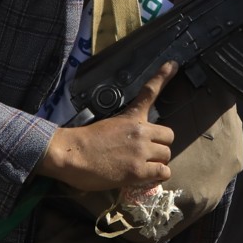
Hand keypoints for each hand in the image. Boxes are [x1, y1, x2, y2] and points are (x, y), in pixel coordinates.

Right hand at [35, 61, 177, 191]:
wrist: (70, 154)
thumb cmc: (81, 142)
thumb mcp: (106, 127)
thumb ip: (123, 132)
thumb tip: (130, 145)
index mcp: (130, 117)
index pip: (150, 93)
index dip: (163, 76)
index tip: (173, 65)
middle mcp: (140, 131)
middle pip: (169, 135)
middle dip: (160, 145)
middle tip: (148, 153)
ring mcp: (141, 151)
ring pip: (167, 155)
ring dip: (158, 161)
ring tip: (143, 167)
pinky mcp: (138, 170)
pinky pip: (163, 172)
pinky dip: (157, 175)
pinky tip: (145, 177)